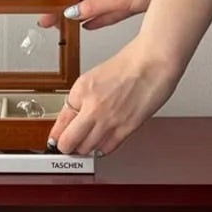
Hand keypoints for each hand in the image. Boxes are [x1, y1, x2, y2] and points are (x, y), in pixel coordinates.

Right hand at [38, 0, 162, 29]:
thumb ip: (93, 6)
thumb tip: (73, 13)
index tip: (46, 10)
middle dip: (66, 9)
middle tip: (50, 22)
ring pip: (92, 4)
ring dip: (80, 15)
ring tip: (62, 26)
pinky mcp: (125, 1)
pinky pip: (105, 11)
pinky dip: (95, 18)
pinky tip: (85, 25)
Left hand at [47, 39, 180, 155]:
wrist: (154, 61)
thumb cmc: (130, 65)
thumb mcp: (94, 78)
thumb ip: (81, 100)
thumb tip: (72, 119)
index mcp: (80, 92)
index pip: (59, 124)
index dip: (56, 137)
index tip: (56, 141)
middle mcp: (91, 107)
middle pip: (68, 143)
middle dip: (67, 147)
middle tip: (70, 147)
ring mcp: (108, 120)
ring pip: (86, 150)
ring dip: (85, 149)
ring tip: (88, 144)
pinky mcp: (126, 128)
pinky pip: (106, 149)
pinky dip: (102, 149)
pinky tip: (103, 142)